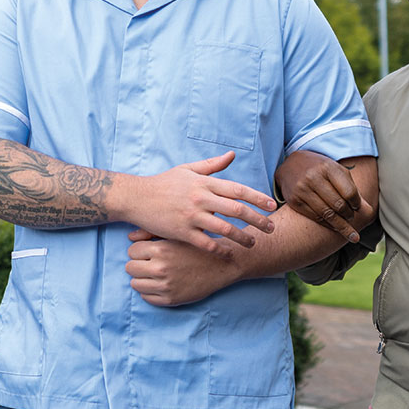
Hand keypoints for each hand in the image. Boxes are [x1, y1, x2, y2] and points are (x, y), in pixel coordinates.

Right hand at [118, 151, 276, 253]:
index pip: (237, 190)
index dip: (257, 198)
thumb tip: (232, 155)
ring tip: (253, 244)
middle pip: (236, 210)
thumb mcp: (187, 169)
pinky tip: (228, 253)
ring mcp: (191, 216)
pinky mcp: (182, 232)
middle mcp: (200, 199)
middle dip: (257, 220)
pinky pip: (206, 243)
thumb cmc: (163, 183)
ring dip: (242, 237)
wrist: (136, 197)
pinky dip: (219, 249)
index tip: (272, 205)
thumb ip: (211, 165)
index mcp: (204, 183)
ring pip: (224, 229)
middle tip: (271, 228)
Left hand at [126, 229, 236, 305]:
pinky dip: (150, 292)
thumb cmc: (196, 247)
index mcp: (161, 250)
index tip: (149, 252)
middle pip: (130, 268)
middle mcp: (160, 268)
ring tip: (156, 274)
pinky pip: (146, 298)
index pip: (131, 251)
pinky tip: (161, 285)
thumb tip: (129, 237)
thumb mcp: (176, 235)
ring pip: (135, 284)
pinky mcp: (170, 300)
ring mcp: (165, 286)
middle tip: (151, 264)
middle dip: (139, 265)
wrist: (221, 264)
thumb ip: (150, 233)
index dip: (139, 251)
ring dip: (143, 279)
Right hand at [275, 150, 372, 240]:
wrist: (290, 164)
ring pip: (327, 215)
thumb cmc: (319, 168)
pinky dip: (327, 225)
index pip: (349, 192)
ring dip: (341, 226)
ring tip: (351, 233)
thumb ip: (350, 187)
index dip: (356, 204)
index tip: (357, 208)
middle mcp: (314, 178)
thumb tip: (366, 209)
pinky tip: (334, 227)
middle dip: (349, 216)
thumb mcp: (336, 170)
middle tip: (352, 219)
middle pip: (338, 206)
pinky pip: (315, 217)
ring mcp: (302, 189)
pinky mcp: (294, 200)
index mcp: (328, 168)